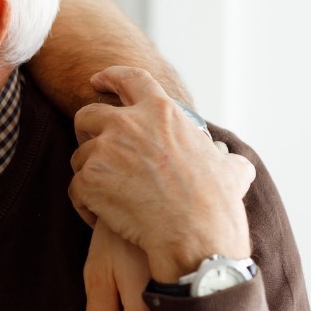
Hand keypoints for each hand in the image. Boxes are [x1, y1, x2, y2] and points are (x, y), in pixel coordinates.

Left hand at [69, 66, 254, 281]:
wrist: (195, 233)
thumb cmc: (216, 202)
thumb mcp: (231, 168)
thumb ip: (225, 157)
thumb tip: (234, 162)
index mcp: (161, 112)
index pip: (130, 79)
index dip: (111, 77)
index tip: (98, 79)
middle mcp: (127, 124)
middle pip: (88, 115)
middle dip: (87, 130)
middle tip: (96, 149)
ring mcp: (104, 150)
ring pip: (80, 155)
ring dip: (91, 174)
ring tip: (113, 197)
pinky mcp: (88, 179)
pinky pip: (76, 189)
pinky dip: (86, 204)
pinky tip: (103, 218)